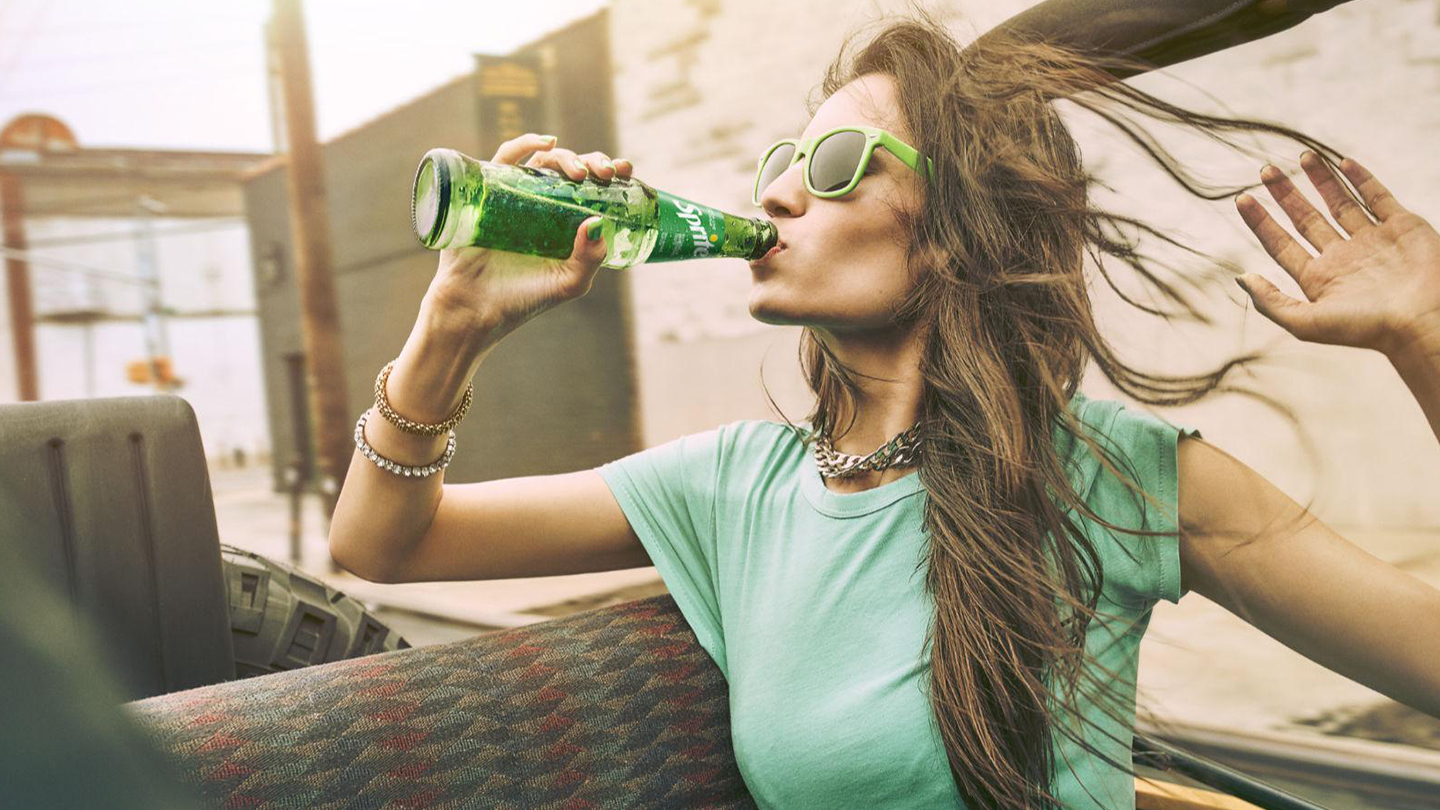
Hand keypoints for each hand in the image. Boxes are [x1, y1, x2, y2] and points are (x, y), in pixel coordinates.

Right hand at [423, 133, 635, 342]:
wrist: (475, 309)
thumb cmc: (523, 299)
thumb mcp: (568, 283)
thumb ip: (590, 258)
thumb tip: (599, 222)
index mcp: (565, 223)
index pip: (592, 189)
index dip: (610, 174)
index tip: (626, 170)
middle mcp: (542, 205)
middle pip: (571, 170)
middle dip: (593, 163)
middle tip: (605, 174)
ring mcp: (515, 196)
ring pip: (543, 161)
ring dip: (566, 156)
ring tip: (579, 171)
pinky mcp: (488, 192)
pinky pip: (505, 159)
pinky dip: (524, 143)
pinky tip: (546, 141)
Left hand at [1234, 153, 1439, 358]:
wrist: (1423, 321)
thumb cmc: (1366, 328)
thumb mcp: (1306, 322)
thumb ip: (1270, 301)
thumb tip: (1241, 278)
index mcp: (1320, 280)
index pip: (1282, 245)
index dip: (1261, 222)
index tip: (1241, 199)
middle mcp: (1344, 259)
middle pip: (1307, 220)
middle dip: (1286, 195)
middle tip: (1265, 171)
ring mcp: (1374, 241)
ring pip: (1341, 203)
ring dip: (1321, 180)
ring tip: (1302, 156)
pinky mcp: (1403, 227)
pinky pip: (1378, 197)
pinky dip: (1361, 179)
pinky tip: (1342, 162)